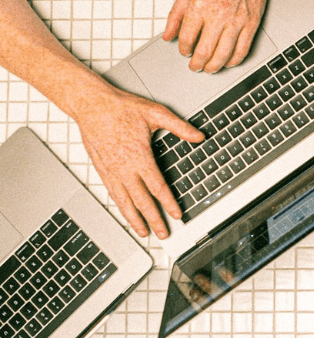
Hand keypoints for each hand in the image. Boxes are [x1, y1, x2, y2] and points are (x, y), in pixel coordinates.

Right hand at [74, 86, 203, 238]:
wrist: (91, 104)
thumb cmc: (121, 108)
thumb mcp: (156, 113)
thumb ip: (179, 127)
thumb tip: (199, 136)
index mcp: (139, 157)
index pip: (157, 187)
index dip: (168, 203)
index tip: (177, 215)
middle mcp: (124, 168)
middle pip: (141, 201)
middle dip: (154, 219)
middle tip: (163, 233)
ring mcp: (111, 170)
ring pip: (124, 201)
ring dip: (134, 219)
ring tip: (143, 232)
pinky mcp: (101, 169)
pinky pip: (112, 193)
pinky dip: (121, 206)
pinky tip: (126, 212)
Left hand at [162, 0, 270, 73]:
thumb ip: (176, 15)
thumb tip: (168, 36)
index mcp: (199, 4)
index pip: (186, 38)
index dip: (183, 50)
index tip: (185, 52)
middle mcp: (218, 14)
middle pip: (204, 51)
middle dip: (197, 64)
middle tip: (195, 66)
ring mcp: (237, 20)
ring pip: (223, 55)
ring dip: (214, 66)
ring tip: (209, 68)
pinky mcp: (251, 23)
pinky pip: (242, 50)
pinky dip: (234, 61)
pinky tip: (228, 62)